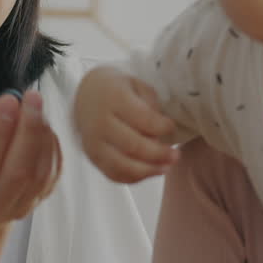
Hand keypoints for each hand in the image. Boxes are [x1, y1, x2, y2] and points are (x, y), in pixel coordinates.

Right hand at [0, 89, 61, 226]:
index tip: (8, 100)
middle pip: (16, 173)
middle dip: (28, 130)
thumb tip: (10, 103)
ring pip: (39, 174)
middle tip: (32, 97)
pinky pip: (52, 173)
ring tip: (36, 106)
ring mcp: (18, 210)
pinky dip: (51, 145)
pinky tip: (42, 124)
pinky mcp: (40, 201)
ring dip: (42, 135)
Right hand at [73, 66, 178, 182]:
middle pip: (133, 146)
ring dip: (148, 170)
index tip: (172, 127)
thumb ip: (150, 103)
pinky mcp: (92, 157)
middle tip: (176, 155)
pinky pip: (113, 174)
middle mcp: (101, 122)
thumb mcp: (137, 85)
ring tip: (166, 168)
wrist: (86, 97)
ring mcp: (93, 143)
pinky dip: (134, 178)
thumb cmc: (118, 91)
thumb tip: (161, 128)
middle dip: (159, 153)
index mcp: (114, 99)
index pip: (143, 119)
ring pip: (122, 165)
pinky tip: (149, 172)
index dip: (162, 127)